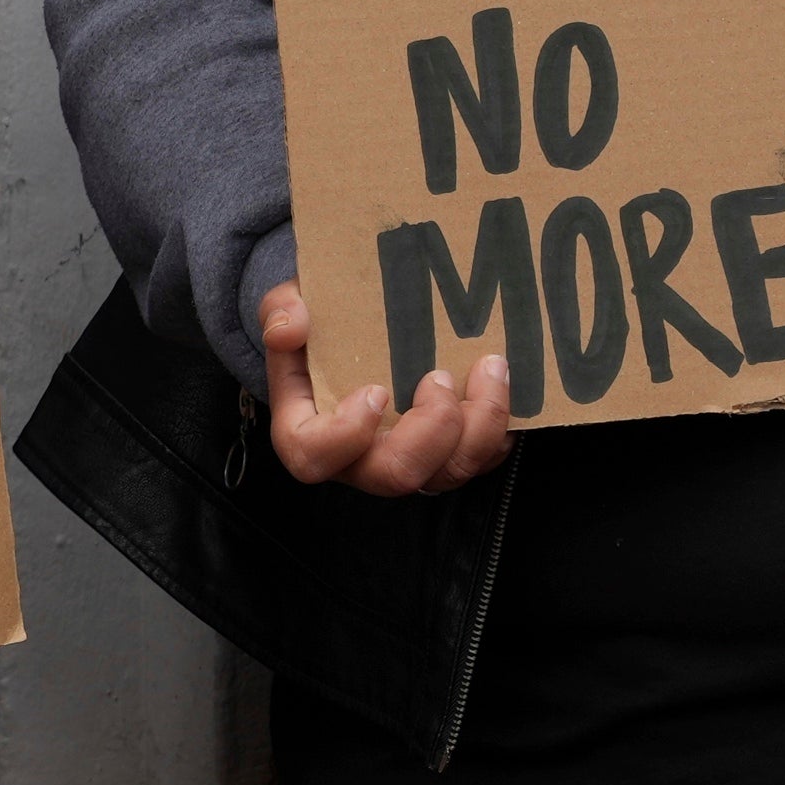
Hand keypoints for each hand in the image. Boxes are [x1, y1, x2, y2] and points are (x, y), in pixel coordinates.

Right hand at [260, 280, 513, 496]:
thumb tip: (291, 327)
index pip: (315, 458)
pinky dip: (498, 431)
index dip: (348, 434)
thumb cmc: (315, 328)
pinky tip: (504, 390)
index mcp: (307, 434)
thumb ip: (280, 312)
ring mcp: (406, 465)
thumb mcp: (286, 308)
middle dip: (432, 429)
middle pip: (396, 476)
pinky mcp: (444, 460)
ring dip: (480, 426)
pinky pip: (480, 462)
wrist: (348, 335)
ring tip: (492, 368)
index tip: (375, 391)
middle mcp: (358, 462)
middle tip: (442, 377)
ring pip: (448, 474)